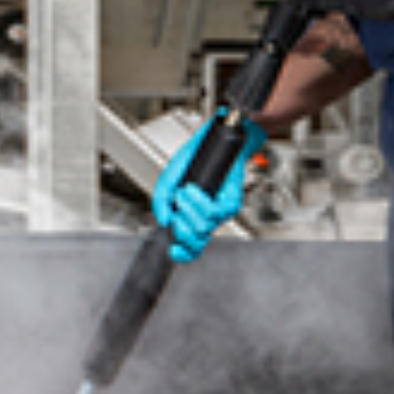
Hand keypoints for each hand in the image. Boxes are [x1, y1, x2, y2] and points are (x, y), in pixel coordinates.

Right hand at [152, 111, 267, 262]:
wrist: (219, 140)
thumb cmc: (197, 158)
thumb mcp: (170, 177)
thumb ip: (161, 201)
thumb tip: (163, 220)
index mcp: (191, 215)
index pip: (190, 246)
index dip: (183, 254)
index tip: (174, 252)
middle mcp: (206, 217)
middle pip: (196, 244)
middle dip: (182, 231)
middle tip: (178, 214)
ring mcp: (220, 211)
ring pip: (204, 227)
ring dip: (189, 208)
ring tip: (186, 191)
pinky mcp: (232, 202)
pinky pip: (215, 212)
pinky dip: (200, 200)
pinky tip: (195, 188)